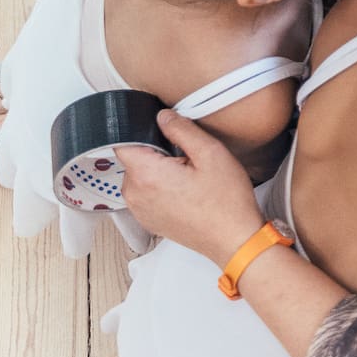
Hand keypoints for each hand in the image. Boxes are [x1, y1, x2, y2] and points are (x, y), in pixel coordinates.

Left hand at [117, 110, 265, 268]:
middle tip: (186, 158)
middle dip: (155, 151)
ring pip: (139, 175)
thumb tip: (163, 116)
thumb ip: (182, 130)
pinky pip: (145, 192)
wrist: (233, 240)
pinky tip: (186, 191)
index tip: (160, 129)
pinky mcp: (147, 219)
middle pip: (133, 158)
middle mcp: (135, 194)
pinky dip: (160, 186)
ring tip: (188, 176)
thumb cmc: (226, 201)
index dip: (140, 130)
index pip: (123, 141)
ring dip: (157, 170)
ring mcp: (139, 209)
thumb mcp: (211, 154)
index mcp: (146, 174)